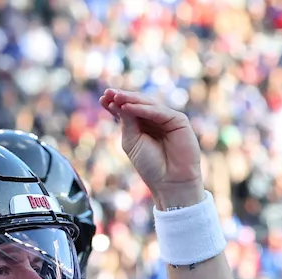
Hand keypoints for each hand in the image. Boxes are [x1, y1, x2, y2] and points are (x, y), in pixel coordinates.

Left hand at [100, 89, 202, 209]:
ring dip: (130, 99)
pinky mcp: (178, 120)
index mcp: (143, 126)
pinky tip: (128, 107)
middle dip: (122, 98)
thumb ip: (127, 122)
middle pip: (137, 104)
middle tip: (108, 93)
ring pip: (147, 104)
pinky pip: (158, 111)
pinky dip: (142, 109)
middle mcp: (155, 120)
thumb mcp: (132, 142)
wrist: (170, 182)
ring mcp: (167, 119)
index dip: (115, 104)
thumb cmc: (150, 166)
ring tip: (116, 97)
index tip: (102, 99)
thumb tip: (120, 102)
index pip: (128, 110)